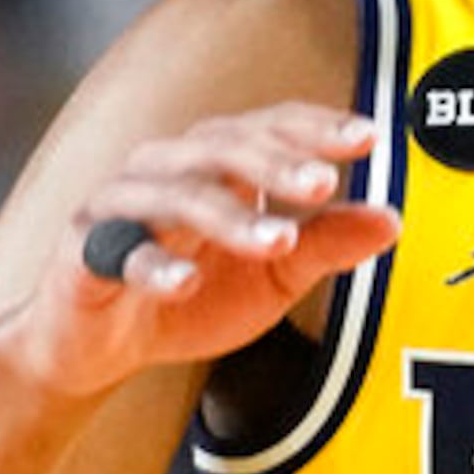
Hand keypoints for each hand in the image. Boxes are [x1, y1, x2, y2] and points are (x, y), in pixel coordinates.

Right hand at [12, 103, 401, 395]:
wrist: (97, 346)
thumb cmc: (191, 294)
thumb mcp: (272, 276)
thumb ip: (324, 245)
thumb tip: (392, 220)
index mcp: (213, 162)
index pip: (267, 127)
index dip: (314, 127)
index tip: (368, 137)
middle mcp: (165, 167)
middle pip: (222, 148)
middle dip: (277, 163)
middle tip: (324, 183)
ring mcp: (118, 206)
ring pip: (176, 195)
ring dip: (229, 216)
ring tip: (279, 239)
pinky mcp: (81, 254)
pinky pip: (116, 252)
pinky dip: (153, 265)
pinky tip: (187, 281)